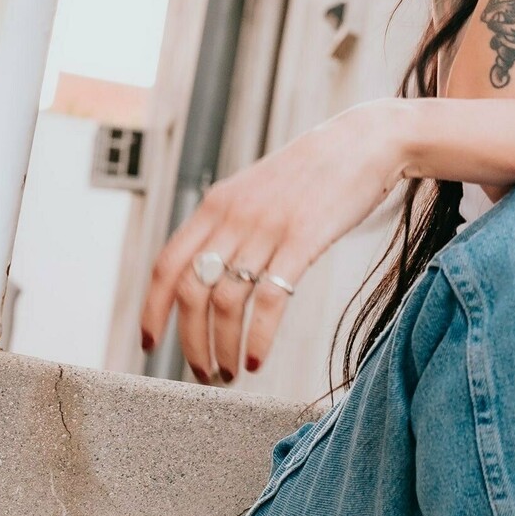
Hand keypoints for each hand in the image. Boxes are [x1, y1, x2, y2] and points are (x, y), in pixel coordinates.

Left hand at [139, 100, 407, 382]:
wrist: (365, 141)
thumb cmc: (315, 173)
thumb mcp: (258, 190)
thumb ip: (231, 224)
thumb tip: (210, 270)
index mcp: (216, 204)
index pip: (166, 265)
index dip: (151, 310)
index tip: (149, 344)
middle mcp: (233, 216)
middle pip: (190, 293)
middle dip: (190, 343)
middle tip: (204, 374)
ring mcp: (267, 228)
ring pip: (225, 302)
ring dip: (221, 348)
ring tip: (231, 373)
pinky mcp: (303, 240)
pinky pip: (269, 300)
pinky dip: (258, 338)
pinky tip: (258, 359)